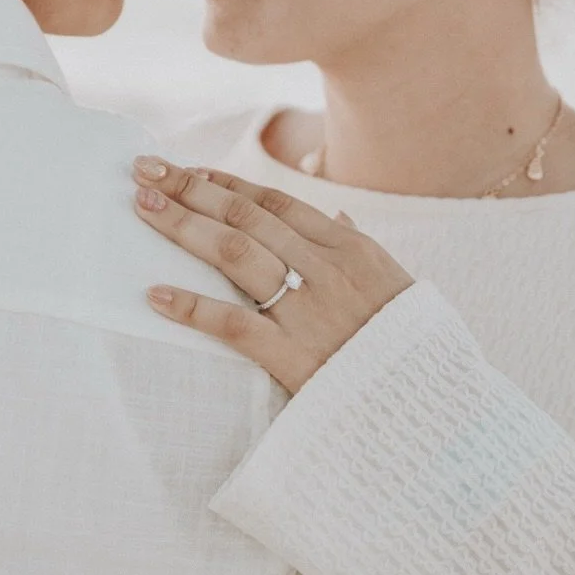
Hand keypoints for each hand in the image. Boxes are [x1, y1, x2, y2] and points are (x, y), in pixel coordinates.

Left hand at [131, 156, 413, 394]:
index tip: (187, 171)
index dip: (226, 183)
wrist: (431, 404)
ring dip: (183, 225)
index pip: (275, 203)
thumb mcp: (393, 284)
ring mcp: (309, 311)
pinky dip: (192, 307)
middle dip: (191, 189)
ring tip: (142, 205)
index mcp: (349, 248)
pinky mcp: (294, 356)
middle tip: (145, 170)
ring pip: (235, 253)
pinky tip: (155, 295)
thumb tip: (338, 215)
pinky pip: (233, 324)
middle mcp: (327, 269)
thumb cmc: (409, 345)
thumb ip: (357, 247)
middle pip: (246, 216)